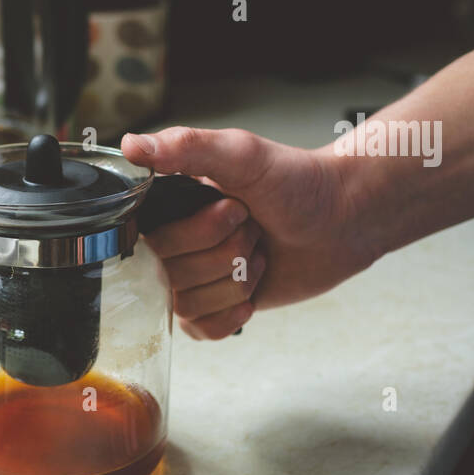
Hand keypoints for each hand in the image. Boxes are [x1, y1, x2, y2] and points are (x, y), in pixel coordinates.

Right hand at [121, 127, 380, 338]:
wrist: (343, 219)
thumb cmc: (297, 182)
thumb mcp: (242, 154)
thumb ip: (185, 147)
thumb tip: (130, 145)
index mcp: (168, 205)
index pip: (149, 239)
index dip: (196, 233)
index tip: (234, 209)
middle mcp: (172, 241)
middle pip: (170, 274)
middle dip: (227, 253)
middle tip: (253, 227)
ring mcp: (190, 277)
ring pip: (188, 305)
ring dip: (236, 282)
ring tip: (257, 253)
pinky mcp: (211, 307)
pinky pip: (201, 329)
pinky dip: (232, 313)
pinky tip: (252, 291)